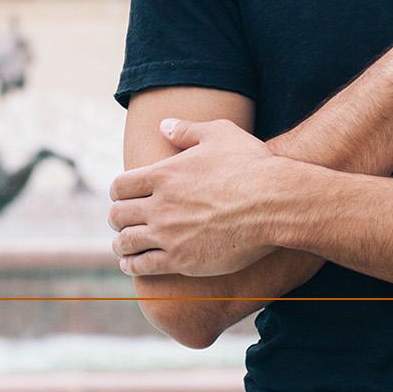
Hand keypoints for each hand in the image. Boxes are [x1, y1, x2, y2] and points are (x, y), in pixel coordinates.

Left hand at [107, 118, 287, 277]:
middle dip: (117, 218)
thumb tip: (164, 125)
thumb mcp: (220, 134)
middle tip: (121, 222)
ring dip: (121, 245)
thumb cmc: (251, 165)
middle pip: (118, 215)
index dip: (117, 192)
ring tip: (123, 248)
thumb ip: (187, 130)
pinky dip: (134, 267)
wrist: (275, 203)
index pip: (120, 186)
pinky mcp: (182, 260)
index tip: (121, 197)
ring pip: (127, 243)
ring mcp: (169, 234)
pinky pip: (145, 267)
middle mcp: (160, 205)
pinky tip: (134, 266)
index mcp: (163, 174)